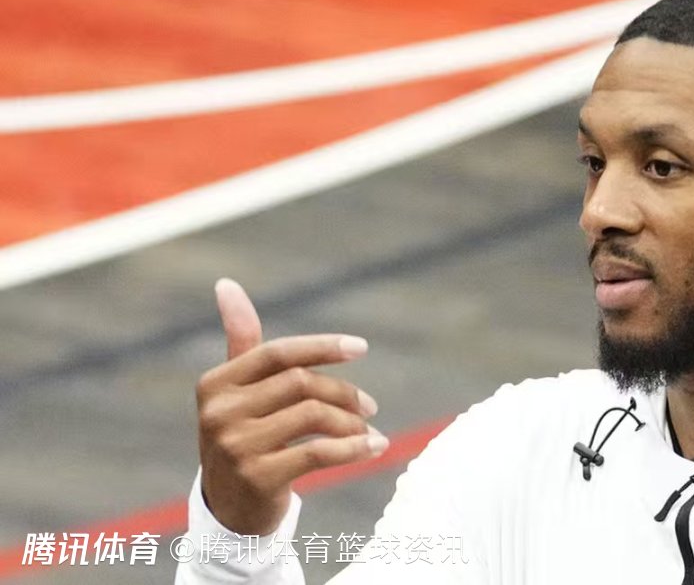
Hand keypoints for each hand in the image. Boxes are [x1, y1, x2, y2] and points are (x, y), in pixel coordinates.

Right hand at [196, 278, 388, 534]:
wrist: (230, 511)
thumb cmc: (244, 437)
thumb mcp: (238, 391)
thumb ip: (242, 340)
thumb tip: (227, 284)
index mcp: (216, 384)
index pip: (277, 353)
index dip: (322, 346)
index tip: (361, 348)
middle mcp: (219, 413)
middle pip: (301, 383)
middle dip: (343, 392)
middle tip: (369, 406)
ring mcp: (236, 447)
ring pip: (313, 416)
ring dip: (351, 423)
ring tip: (368, 430)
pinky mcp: (257, 478)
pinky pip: (319, 453)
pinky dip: (354, 448)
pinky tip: (376, 446)